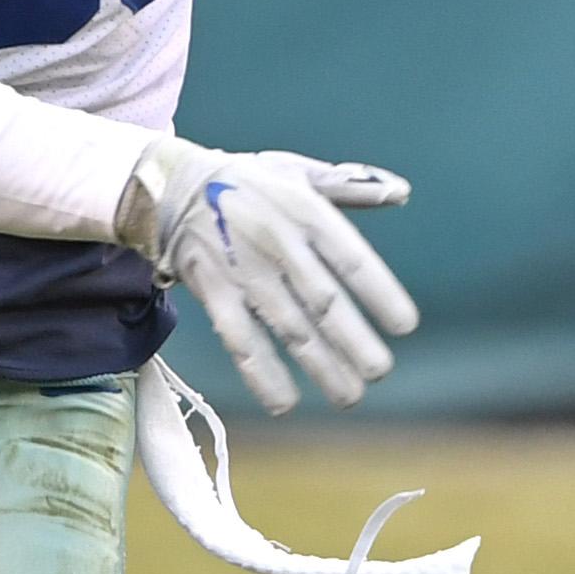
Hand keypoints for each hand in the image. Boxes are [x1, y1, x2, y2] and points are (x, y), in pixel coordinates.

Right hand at [118, 136, 419, 415]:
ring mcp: (244, 271)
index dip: (379, 292)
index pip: (350, 258)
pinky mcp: (214, 293)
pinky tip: (284, 402)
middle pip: (321, 300)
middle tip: (379, 372)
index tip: (404, 326)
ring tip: (349, 396)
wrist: (170, 187)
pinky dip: (260, 373)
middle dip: (352, 339)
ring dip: (319, 364)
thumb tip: (401, 193)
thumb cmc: (246, 181)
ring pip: (287, 326)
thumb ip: (350, 185)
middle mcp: (277, 243)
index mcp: (305, 212)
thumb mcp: (296, 171)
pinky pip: (239, 338)